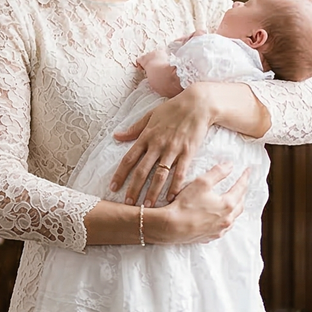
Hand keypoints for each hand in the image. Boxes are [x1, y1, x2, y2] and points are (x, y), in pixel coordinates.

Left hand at [111, 84, 215, 204]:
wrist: (197, 104)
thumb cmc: (172, 109)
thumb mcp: (149, 116)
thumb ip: (134, 129)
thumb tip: (116, 136)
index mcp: (146, 136)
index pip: (129, 158)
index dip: (120, 174)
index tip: (113, 187)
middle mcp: (157, 145)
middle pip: (142, 171)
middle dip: (134, 189)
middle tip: (128, 205)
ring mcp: (173, 150)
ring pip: (160, 175)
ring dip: (153, 192)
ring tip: (148, 207)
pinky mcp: (188, 152)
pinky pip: (180, 173)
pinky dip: (175, 187)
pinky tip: (171, 199)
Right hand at [156, 164, 248, 243]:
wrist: (172, 227)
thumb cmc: (186, 205)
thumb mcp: (201, 182)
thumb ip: (218, 172)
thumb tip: (230, 166)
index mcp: (227, 204)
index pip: (240, 188)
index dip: (244, 178)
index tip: (247, 171)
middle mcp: (227, 219)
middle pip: (240, 204)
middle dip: (242, 193)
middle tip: (242, 186)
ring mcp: (219, 229)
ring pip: (233, 218)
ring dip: (235, 208)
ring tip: (234, 201)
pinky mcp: (210, 236)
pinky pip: (223, 228)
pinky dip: (226, 220)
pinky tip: (222, 218)